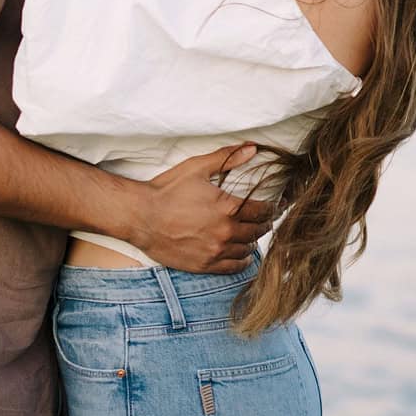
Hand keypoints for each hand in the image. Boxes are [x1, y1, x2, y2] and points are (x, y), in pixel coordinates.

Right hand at [133, 144, 278, 271]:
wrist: (139, 216)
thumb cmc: (167, 190)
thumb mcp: (197, 167)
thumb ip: (227, 158)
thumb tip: (253, 147)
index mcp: (228, 208)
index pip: (263, 211)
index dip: (272, 208)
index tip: (275, 206)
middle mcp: (225, 231)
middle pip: (258, 231)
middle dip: (264, 224)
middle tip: (265, 220)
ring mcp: (214, 251)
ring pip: (247, 249)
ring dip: (252, 241)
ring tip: (252, 235)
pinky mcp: (203, 265)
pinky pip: (232, 267)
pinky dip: (241, 261)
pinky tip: (242, 255)